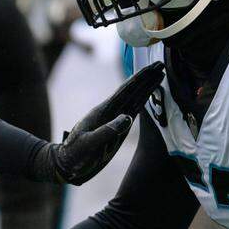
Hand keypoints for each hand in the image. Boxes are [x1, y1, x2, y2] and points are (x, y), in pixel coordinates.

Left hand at [40, 62, 164, 184]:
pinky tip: (146, 96)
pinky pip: (132, 111)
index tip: (152, 68)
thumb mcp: (88, 144)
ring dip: (146, 87)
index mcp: (103, 112)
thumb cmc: (75, 154)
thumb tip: (128, 117)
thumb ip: (106, 132)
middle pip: (132, 91)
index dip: (139, 79)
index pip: (125, 91)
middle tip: (160, 65)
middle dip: (146, 78)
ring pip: (133, 99)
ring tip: (158, 76)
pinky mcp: (116, 128)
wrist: (67, 162)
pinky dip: (141, 102)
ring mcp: (113, 119)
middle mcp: (110, 112)